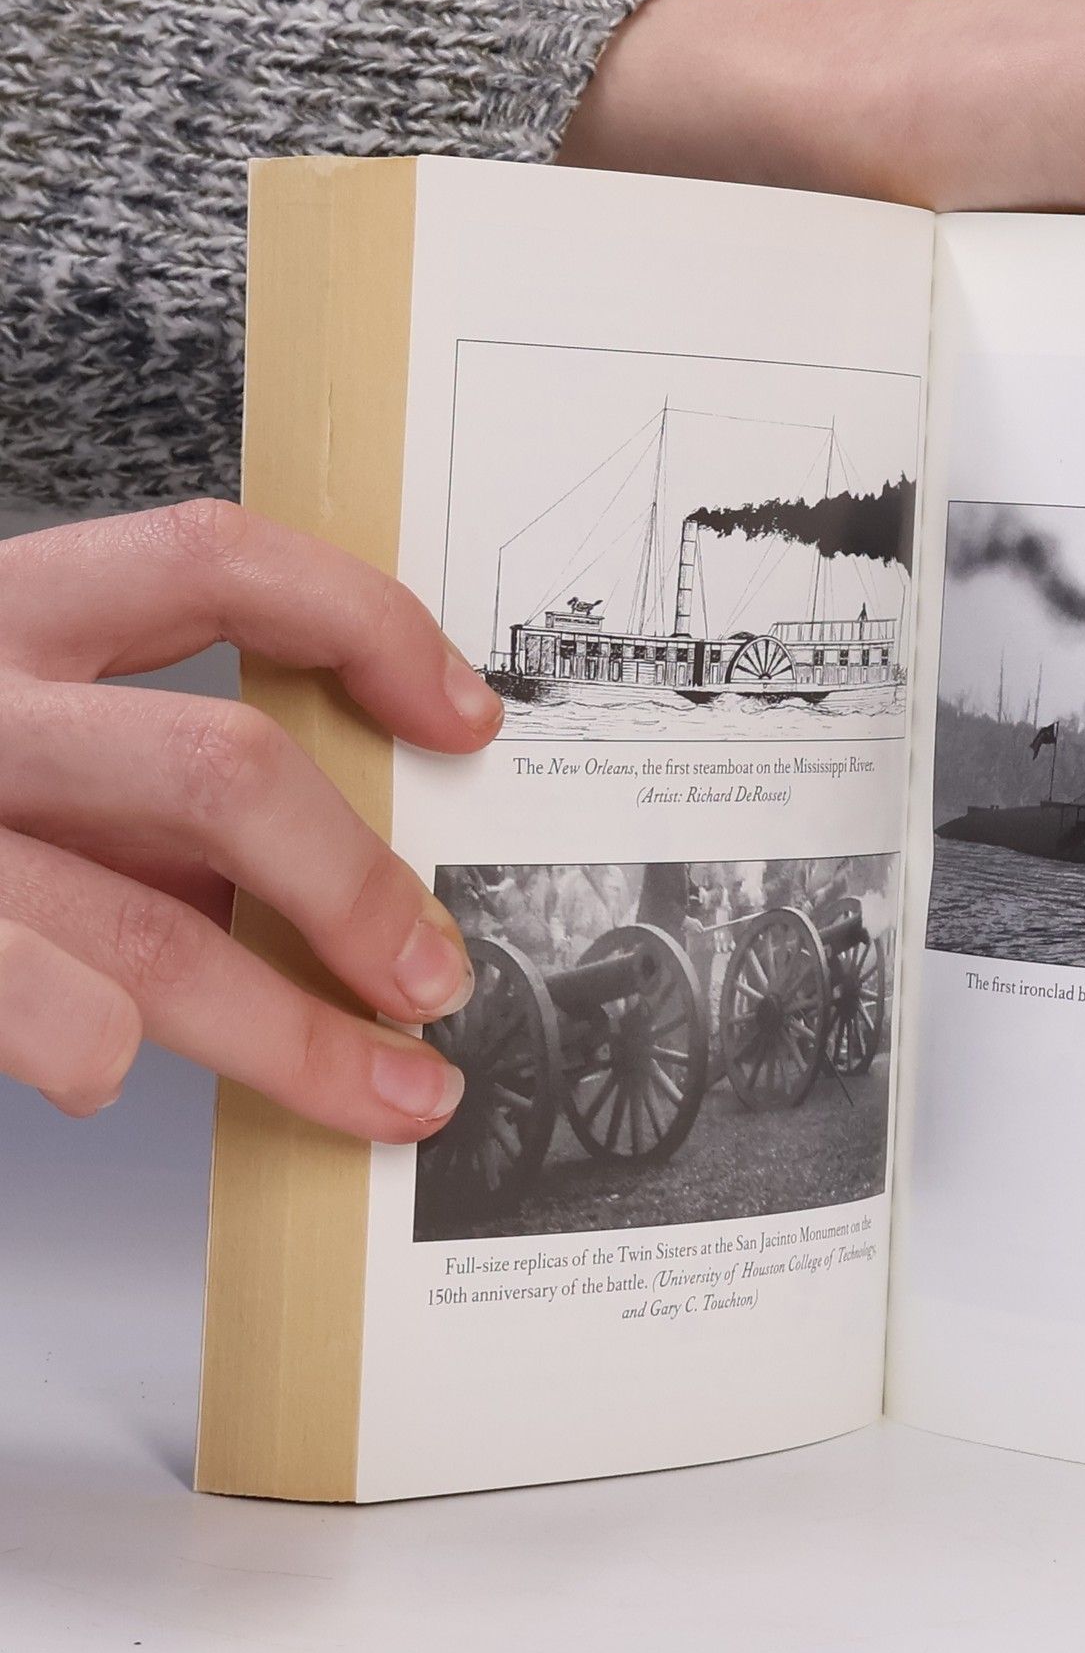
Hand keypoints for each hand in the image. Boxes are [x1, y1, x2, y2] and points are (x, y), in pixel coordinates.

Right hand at [0, 500, 500, 1132]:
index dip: (366, 623)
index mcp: (9, 614)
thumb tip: (346, 866)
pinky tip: (113, 1072)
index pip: (217, 560)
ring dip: (289, 1030)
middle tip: (435, 978)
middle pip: (217, 768)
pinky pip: (22, 993)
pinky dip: (75, 1037)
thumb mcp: (31, 744)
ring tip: (389, 1091)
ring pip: (143, 926)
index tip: (469, 719)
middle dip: (353, 888)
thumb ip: (145, 781)